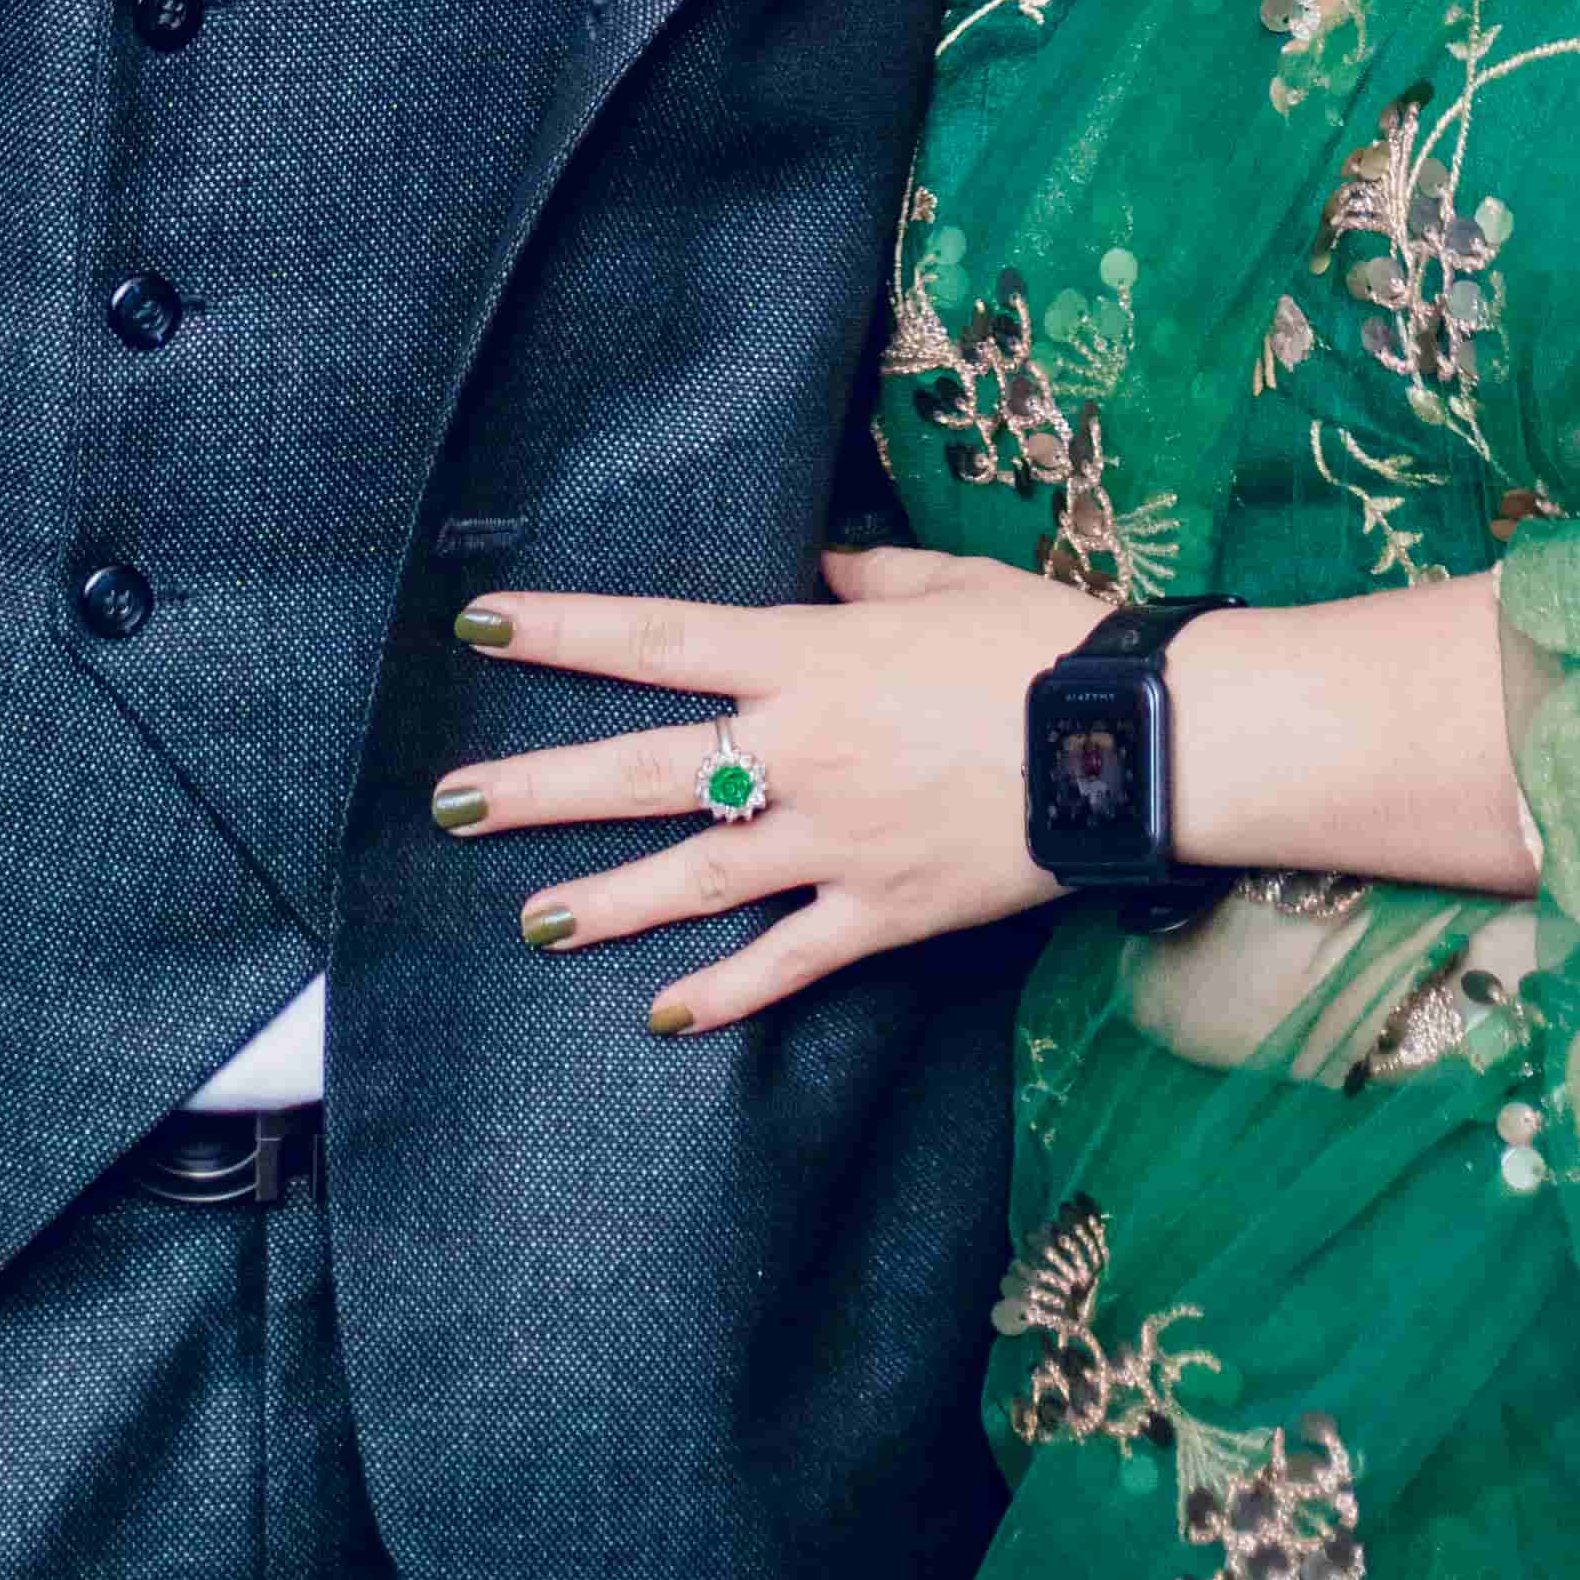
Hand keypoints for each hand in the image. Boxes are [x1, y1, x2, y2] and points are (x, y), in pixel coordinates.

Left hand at [434, 545, 1081, 1031]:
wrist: (1130, 738)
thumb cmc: (1043, 642)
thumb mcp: (944, 582)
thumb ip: (863, 577)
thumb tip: (815, 564)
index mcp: (810, 656)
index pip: (658, 639)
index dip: (562, 631)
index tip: (479, 626)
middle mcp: (802, 750)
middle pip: (645, 769)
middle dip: (540, 786)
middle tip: (449, 802)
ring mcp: (836, 840)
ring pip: (696, 876)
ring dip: (608, 902)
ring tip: (533, 921)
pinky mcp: (883, 911)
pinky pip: (788, 960)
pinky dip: (727, 992)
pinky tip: (666, 1015)